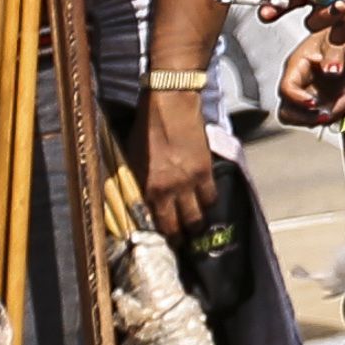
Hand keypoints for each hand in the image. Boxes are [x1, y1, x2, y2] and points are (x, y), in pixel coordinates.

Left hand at [138, 108, 215, 236]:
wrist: (170, 104)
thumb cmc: (146, 128)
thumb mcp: (133, 159)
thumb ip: (139, 183)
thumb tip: (142, 200)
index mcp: (150, 188)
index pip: (159, 225)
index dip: (164, 237)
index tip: (165, 241)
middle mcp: (171, 190)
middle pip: (182, 226)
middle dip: (182, 236)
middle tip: (182, 239)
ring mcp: (191, 181)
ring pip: (199, 215)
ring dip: (197, 221)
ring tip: (195, 223)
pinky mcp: (206, 169)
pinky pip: (211, 196)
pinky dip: (208, 202)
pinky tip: (204, 201)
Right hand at [273, 22, 344, 131]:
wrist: (344, 39)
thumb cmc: (336, 35)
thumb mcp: (338, 37)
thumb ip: (335, 53)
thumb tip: (332, 70)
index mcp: (296, 67)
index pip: (286, 89)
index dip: (297, 100)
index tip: (314, 104)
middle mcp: (298, 85)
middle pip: (288, 112)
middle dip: (308, 119)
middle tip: (330, 114)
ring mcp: (308, 96)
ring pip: (305, 119)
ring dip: (327, 118)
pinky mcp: (322, 103)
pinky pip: (324, 117)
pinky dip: (338, 115)